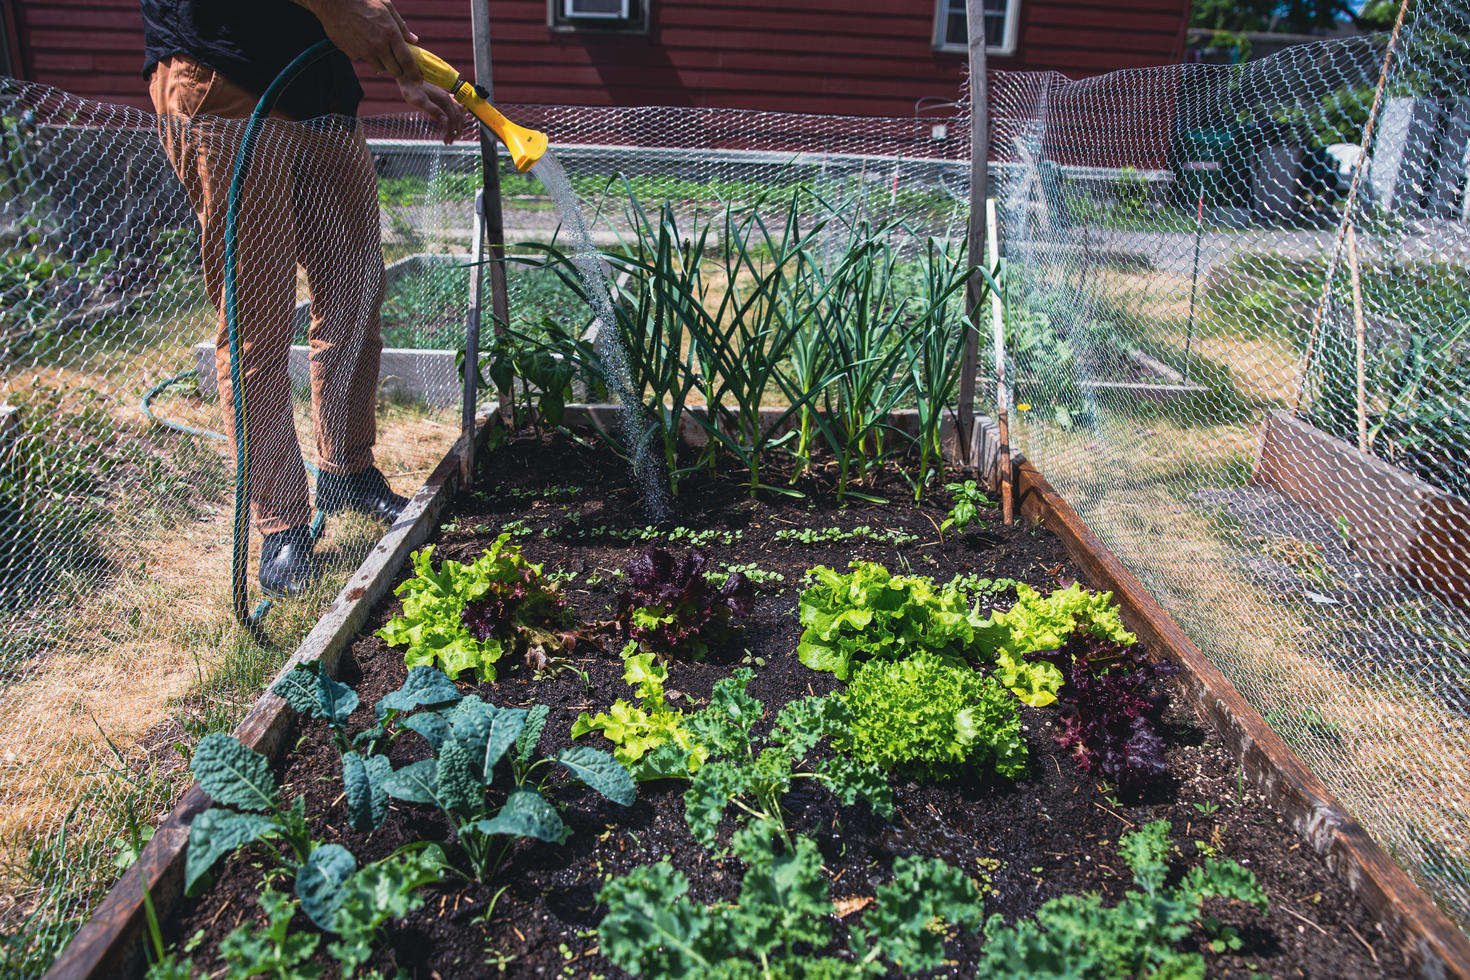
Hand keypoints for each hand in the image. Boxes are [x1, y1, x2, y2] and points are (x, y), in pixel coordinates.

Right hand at [297, 0, 421, 80]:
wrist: (334, 1)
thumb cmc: (363, 0)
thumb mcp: (386, 7)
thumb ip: (401, 26)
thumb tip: (414, 40)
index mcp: (390, 33)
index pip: (407, 60)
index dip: (414, 73)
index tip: (418, 80)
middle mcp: (379, 45)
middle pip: (395, 71)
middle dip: (398, 70)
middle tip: (397, 63)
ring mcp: (365, 51)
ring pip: (379, 68)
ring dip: (382, 62)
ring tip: (376, 46)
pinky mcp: (352, 53)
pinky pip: (363, 60)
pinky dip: (365, 55)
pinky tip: (360, 40)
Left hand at [397, 79, 466, 143]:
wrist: (408, 78)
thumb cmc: (412, 90)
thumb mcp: (420, 102)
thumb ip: (433, 110)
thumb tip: (446, 121)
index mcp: (444, 100)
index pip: (453, 119)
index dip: (452, 131)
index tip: (447, 141)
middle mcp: (448, 99)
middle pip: (458, 118)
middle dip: (455, 131)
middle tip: (448, 141)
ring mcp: (447, 98)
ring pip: (459, 114)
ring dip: (457, 125)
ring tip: (451, 135)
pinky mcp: (443, 99)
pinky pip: (455, 109)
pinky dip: (456, 118)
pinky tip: (451, 123)